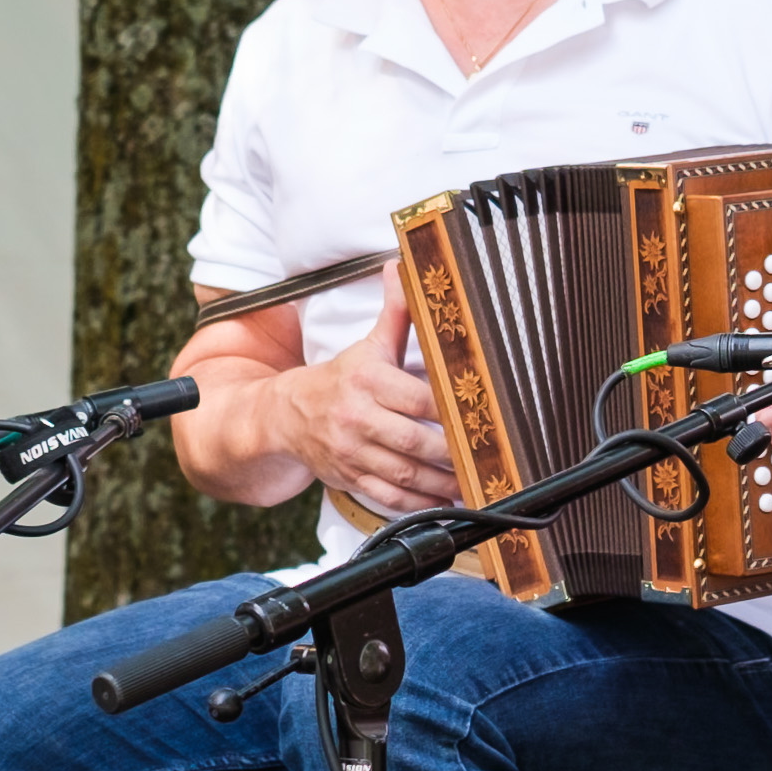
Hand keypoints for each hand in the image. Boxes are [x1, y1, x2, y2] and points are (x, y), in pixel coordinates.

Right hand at [269, 271, 458, 521]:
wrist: (287, 414)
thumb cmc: (339, 378)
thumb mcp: (367, 345)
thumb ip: (396, 314)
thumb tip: (403, 268)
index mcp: (366, 381)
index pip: (417, 398)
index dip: (450, 411)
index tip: (479, 418)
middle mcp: (357, 418)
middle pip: (412, 440)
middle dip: (451, 453)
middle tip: (484, 457)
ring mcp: (352, 452)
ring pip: (403, 473)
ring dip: (441, 482)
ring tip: (472, 482)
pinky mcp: (350, 478)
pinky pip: (387, 496)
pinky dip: (418, 503)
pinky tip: (444, 501)